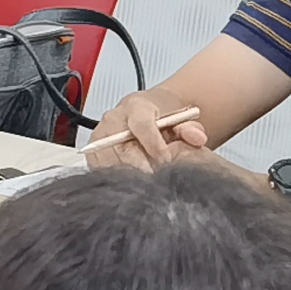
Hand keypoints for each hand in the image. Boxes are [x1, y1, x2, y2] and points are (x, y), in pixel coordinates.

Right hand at [81, 93, 207, 171]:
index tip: (166, 161)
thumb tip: (198, 138)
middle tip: (157, 179)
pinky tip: (131, 183)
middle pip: (122, 146)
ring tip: (146, 183)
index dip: (154, 144)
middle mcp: (114, 118)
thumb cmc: (163, 120)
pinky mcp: (93, 151)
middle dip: (142, 166)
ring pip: (110, 160)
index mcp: (136, 105)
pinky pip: (100, 168)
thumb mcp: (182, 120)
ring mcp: (100, 135)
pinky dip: (116, 178)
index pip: (142, 124)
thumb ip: (191, 128)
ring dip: (128, 174)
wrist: (148, 116)